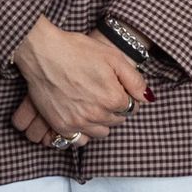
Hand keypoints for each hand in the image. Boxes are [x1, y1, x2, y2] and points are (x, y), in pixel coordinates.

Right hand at [12, 17, 146, 142]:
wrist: (44, 53)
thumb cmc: (80, 51)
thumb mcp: (114, 58)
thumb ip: (135, 80)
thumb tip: (147, 98)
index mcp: (113, 98)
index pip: (131, 108)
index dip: (128, 97)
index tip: (120, 89)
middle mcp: (96, 114)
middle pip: (117, 121)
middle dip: (116, 109)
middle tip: (106, 94)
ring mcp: (77, 122)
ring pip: (101, 132)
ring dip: (102, 121)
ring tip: (94, 104)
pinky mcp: (60, 125)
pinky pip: (79, 140)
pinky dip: (84, 132)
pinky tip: (82, 117)